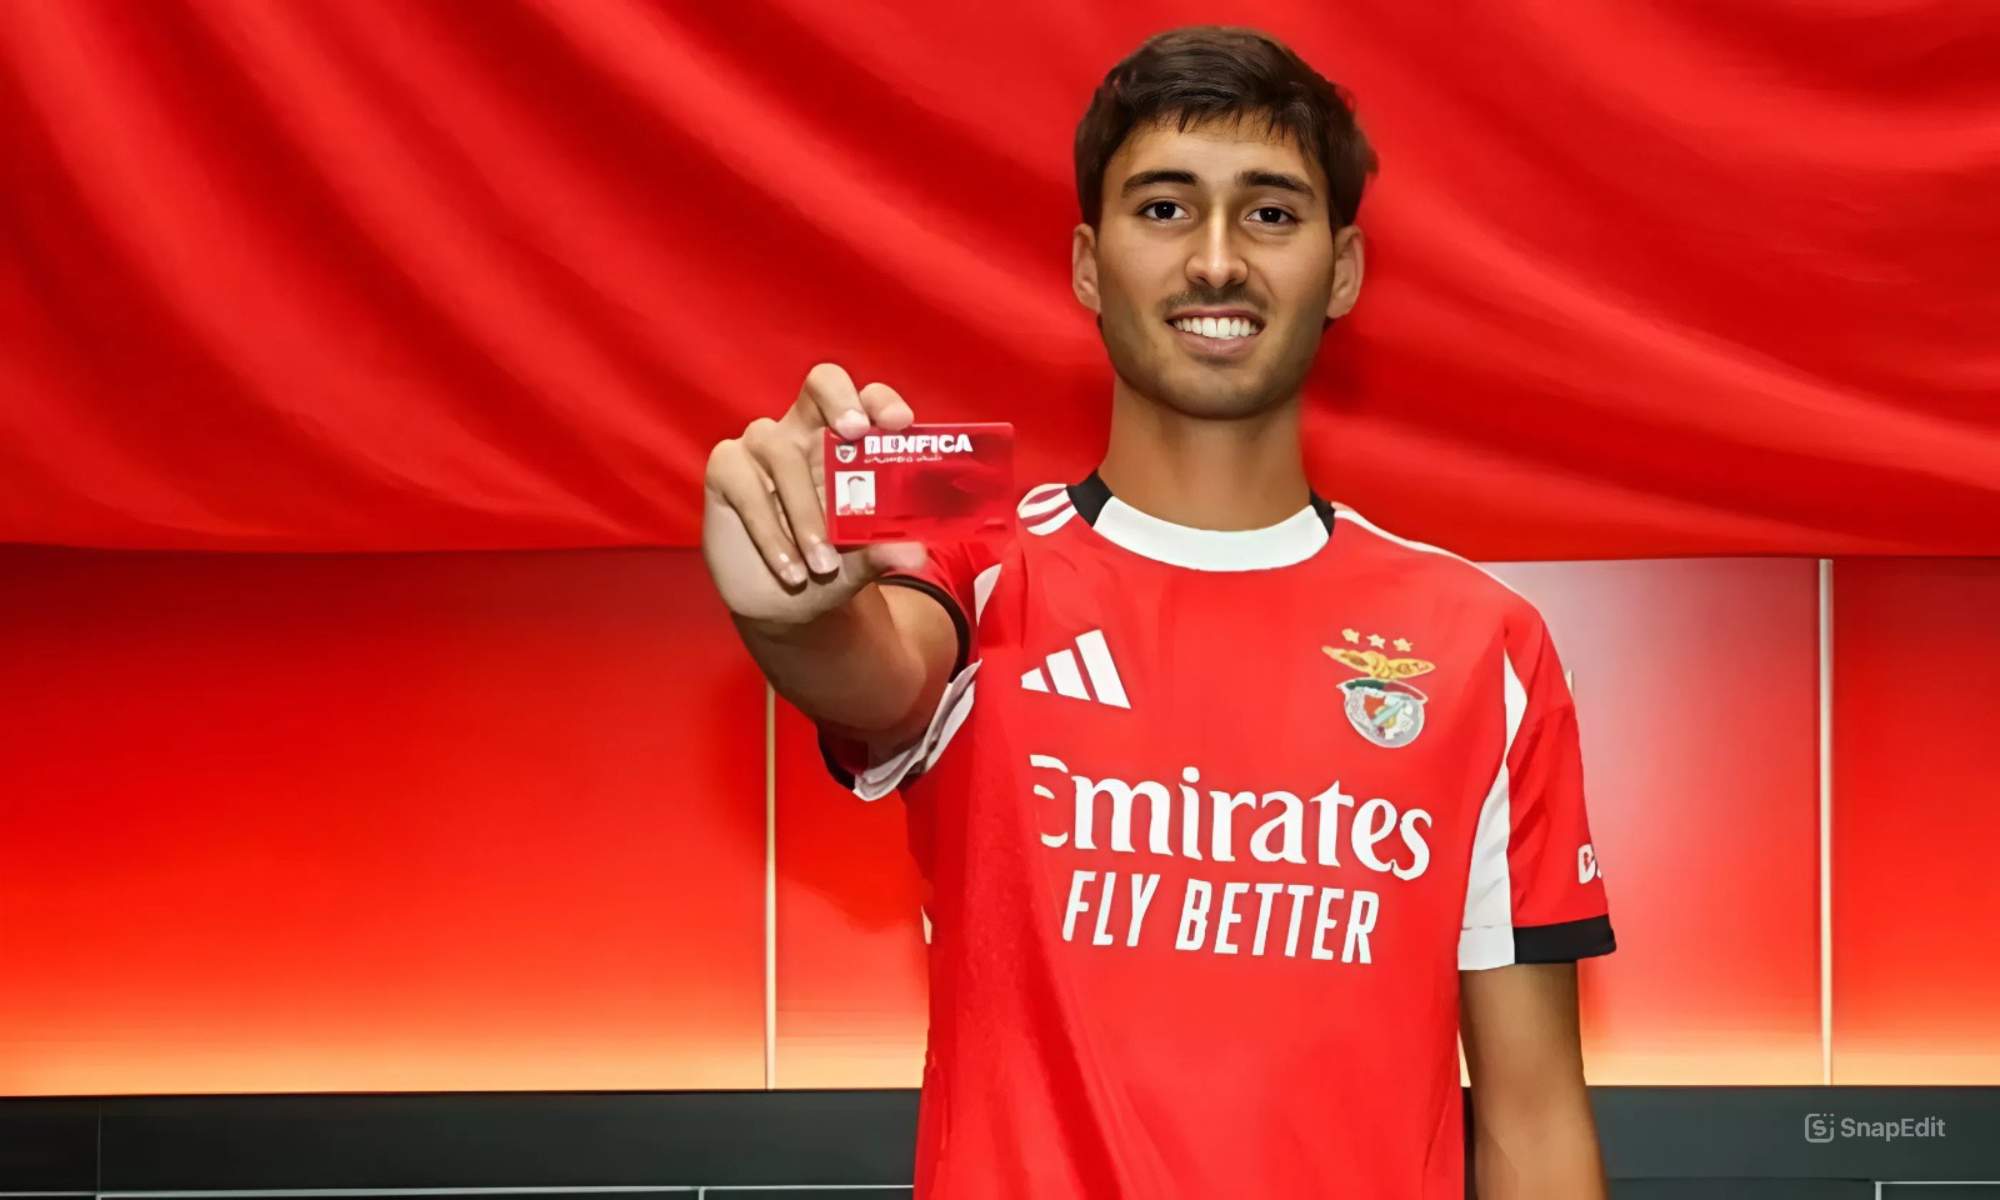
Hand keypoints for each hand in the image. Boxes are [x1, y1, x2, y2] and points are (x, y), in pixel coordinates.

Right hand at [702, 363, 928, 624]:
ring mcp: (762, 445)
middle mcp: (804, 431)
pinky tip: (790, 570)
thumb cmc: (827, 566)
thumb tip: (914, 554)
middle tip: (856, 432)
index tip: (899, 425)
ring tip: (823, 565)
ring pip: (783, 454)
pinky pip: (747, 489)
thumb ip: (882, 552)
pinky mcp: (726, 469)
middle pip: (822, 383)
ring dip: (805, 513)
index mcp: (847, 442)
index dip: (882, 402)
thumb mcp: (859, 563)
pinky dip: (771, 533)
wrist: (777, 603)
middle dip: (840, 400)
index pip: (868, 400)